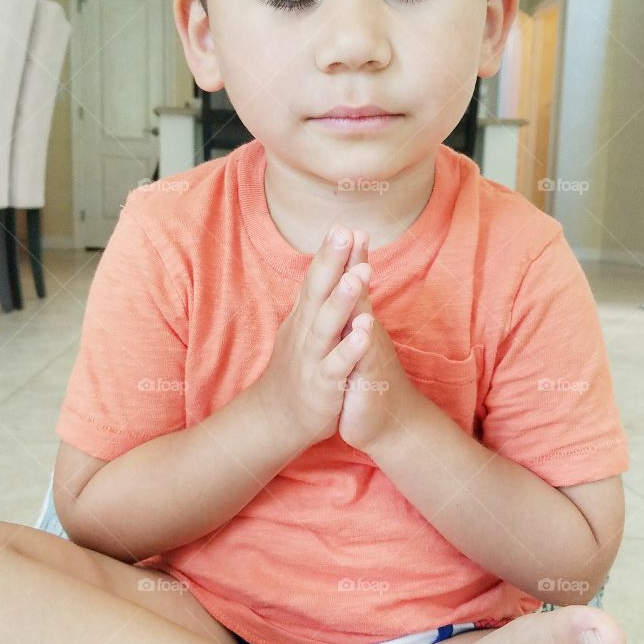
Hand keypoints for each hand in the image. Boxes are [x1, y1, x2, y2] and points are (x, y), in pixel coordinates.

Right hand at [255, 226, 372, 451]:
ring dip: (343, 299)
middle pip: (317, 292)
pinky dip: (350, 348)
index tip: (343, 226)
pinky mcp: (322, 385)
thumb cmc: (299, 367)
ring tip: (359, 274)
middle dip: (331, 263)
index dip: (328, 254)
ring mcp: (312, 358)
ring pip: (327, 325)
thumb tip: (330, 260)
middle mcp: (305, 332)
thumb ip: (319, 296)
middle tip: (344, 233)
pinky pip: (337, 365)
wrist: (276, 418)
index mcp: (304, 317)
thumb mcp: (305, 327)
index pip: (316, 278)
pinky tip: (366, 332)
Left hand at [337, 233, 422, 455]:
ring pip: (363, 323)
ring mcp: (369, 356)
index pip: (351, 285)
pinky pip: (365, 361)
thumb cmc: (368, 379)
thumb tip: (347, 285)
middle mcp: (366, 334)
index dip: (348, 257)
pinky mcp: (368, 382)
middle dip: (354, 264)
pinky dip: (363, 345)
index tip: (344, 225)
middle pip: (358, 294)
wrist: (390, 424)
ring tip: (358, 273)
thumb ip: (353, 313)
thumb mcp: (357, 343)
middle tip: (351, 231)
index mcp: (357, 323)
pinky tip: (364, 328)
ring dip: (360, 298)